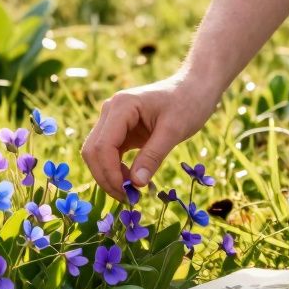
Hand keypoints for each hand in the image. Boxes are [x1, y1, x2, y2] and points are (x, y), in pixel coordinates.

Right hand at [82, 75, 219, 199]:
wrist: (195, 88)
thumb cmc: (188, 104)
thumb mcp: (174, 131)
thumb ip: (153, 156)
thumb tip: (136, 184)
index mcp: (121, 106)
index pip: (102, 146)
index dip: (110, 173)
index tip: (127, 194)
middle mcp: (110, 111)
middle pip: (93, 151)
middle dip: (106, 178)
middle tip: (129, 199)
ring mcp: (112, 120)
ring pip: (97, 154)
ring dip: (109, 176)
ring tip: (131, 193)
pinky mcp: (119, 129)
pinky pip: (108, 153)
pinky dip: (115, 170)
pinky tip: (131, 181)